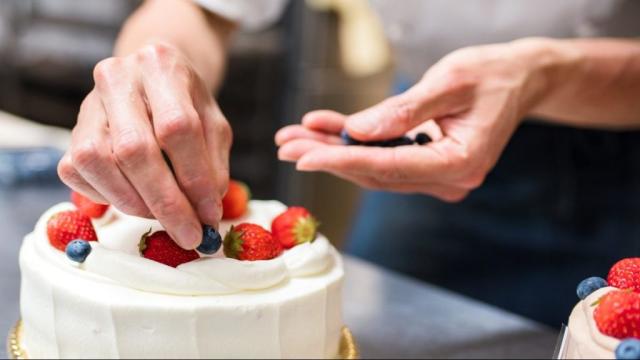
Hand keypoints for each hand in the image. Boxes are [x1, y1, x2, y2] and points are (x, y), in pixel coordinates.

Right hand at [58, 43, 231, 248]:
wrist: (153, 78)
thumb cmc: (188, 105)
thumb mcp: (214, 125)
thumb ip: (213, 164)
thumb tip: (205, 210)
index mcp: (161, 66)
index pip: (177, 127)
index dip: (194, 178)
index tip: (209, 215)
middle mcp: (117, 78)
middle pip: (134, 149)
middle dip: (165, 202)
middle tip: (189, 234)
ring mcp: (88, 104)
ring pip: (98, 162)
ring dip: (135, 202)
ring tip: (163, 216)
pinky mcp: (71, 131)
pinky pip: (78, 172)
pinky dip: (108, 196)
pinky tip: (135, 198)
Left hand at [276, 41, 548, 201]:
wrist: (521, 78)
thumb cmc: (492, 74)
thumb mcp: (450, 82)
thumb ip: (404, 111)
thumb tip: (356, 132)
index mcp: (459, 163)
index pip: (388, 167)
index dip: (342, 161)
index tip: (303, 156)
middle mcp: (448, 179)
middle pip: (375, 172)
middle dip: (328, 157)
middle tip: (286, 144)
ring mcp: (438, 176)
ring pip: (374, 167)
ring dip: (334, 151)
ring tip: (294, 137)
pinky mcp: (428, 165)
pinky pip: (384, 157)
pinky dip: (354, 144)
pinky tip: (325, 129)